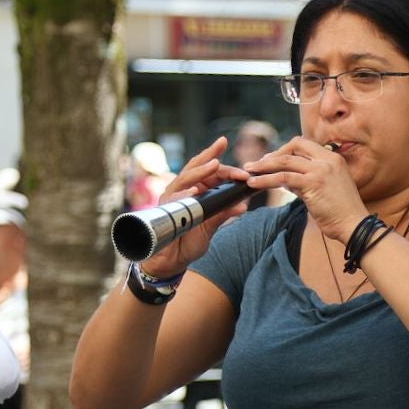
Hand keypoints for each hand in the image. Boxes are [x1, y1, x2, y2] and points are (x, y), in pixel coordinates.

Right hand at [136, 137, 249, 278]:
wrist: (171, 262)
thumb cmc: (188, 241)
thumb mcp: (211, 226)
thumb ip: (224, 213)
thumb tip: (243, 205)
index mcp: (195, 191)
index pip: (211, 173)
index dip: (227, 169)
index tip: (245, 171)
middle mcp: (182, 190)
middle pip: (196, 167)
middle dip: (210, 156)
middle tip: (223, 146)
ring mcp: (171, 198)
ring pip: (185, 178)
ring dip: (200, 171)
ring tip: (214, 164)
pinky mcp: (163, 211)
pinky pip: (173, 200)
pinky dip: (184, 195)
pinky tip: (195, 192)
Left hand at [241, 137, 366, 242]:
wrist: (355, 226)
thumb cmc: (342, 212)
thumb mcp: (326, 189)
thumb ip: (308, 180)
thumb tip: (286, 181)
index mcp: (333, 158)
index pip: (304, 144)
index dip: (285, 150)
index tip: (271, 160)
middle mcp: (328, 160)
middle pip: (294, 146)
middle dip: (272, 155)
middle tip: (255, 165)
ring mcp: (321, 170)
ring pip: (285, 161)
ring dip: (263, 166)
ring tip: (248, 172)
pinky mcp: (313, 184)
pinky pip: (283, 178)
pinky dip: (265, 180)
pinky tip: (254, 183)